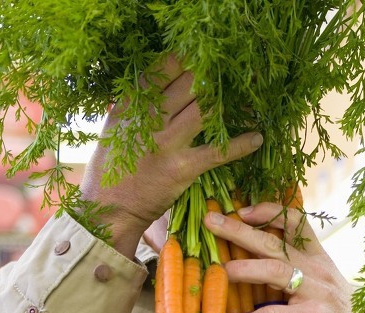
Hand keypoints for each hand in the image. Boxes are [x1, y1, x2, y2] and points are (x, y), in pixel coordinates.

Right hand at [78, 55, 261, 259]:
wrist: (108, 207)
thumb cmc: (112, 166)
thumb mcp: (116, 125)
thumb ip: (136, 102)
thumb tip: (157, 79)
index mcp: (133, 102)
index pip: (165, 66)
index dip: (191, 56)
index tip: (209, 52)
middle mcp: (149, 117)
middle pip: (191, 83)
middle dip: (217, 76)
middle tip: (240, 71)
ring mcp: (167, 142)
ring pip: (206, 110)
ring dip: (233, 105)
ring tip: (251, 101)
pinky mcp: (182, 167)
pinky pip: (218, 151)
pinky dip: (241, 144)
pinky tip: (257, 137)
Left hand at [204, 204, 364, 312]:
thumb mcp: (321, 282)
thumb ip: (295, 268)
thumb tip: (256, 260)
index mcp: (318, 257)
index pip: (295, 221)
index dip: (268, 211)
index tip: (242, 210)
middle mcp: (317, 269)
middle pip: (275, 242)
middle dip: (240, 231)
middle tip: (211, 222)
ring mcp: (316, 292)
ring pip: (275, 271)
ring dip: (244, 268)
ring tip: (220, 271)